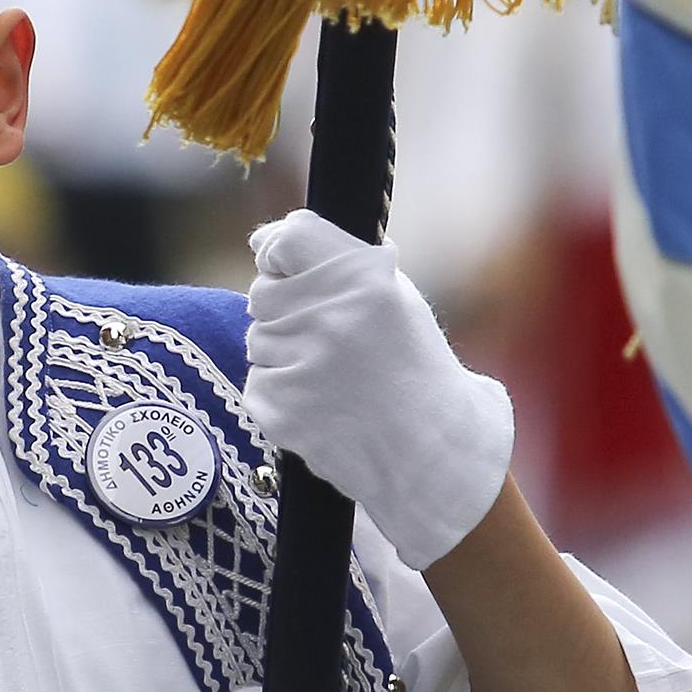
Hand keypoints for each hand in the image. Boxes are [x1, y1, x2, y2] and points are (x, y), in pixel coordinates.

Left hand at [242, 208, 513, 571]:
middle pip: (262, 291)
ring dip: (284, 356)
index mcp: (367, 280)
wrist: (433, 454)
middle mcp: (332, 316)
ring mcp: (304, 364)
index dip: (277, 251)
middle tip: (329, 342)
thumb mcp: (396, 299)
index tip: (282, 266)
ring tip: (335, 379)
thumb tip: (262, 238)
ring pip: (257, 340)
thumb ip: (337, 263)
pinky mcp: (282, 407)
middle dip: (284, 312)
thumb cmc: (414, 369)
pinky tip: (324, 407)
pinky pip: (258, 384)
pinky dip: (282, 396)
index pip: (288, 238)